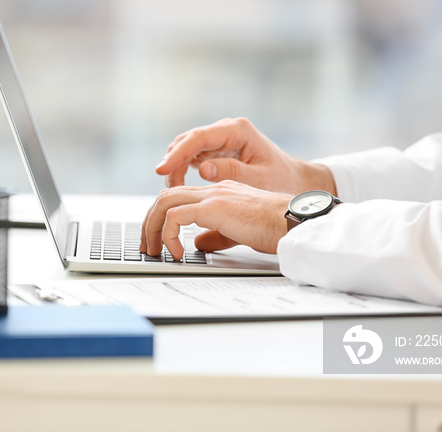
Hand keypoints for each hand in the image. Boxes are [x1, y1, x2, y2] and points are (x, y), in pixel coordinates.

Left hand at [139, 180, 291, 259]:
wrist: (294, 222)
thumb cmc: (276, 227)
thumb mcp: (239, 232)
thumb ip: (215, 234)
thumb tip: (196, 244)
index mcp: (219, 192)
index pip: (179, 197)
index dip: (162, 216)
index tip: (158, 238)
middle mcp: (213, 189)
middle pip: (166, 197)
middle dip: (150, 222)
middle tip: (147, 246)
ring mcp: (213, 196)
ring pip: (165, 203)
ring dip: (153, 227)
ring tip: (154, 250)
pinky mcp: (214, 208)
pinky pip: (176, 216)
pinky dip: (169, 234)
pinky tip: (177, 252)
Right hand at [156, 117, 336, 194]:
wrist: (295, 181)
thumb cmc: (282, 181)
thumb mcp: (258, 179)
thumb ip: (231, 172)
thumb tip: (202, 169)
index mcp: (238, 130)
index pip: (198, 138)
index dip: (177, 154)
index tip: (162, 170)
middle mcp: (227, 130)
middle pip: (188, 140)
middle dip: (173, 162)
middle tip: (168, 188)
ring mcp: (221, 139)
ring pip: (187, 147)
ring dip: (176, 166)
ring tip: (174, 190)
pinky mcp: (217, 150)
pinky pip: (193, 155)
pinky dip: (183, 169)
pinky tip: (181, 186)